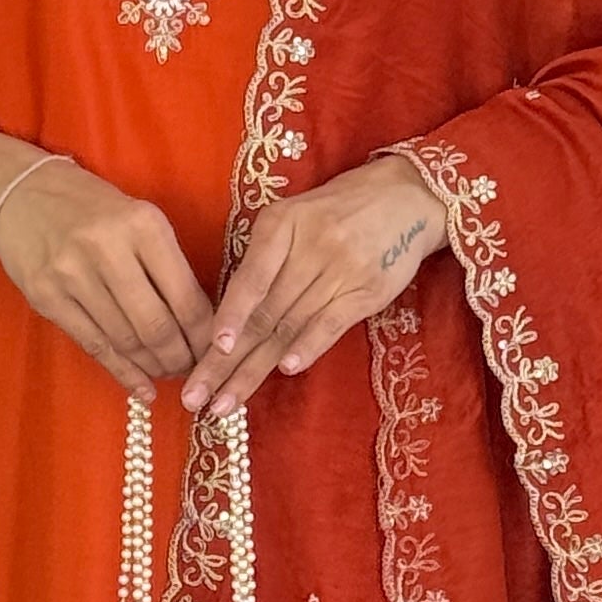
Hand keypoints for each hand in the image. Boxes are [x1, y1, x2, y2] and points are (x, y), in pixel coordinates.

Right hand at [0, 157, 214, 389]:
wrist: (23, 192)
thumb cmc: (94, 208)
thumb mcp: (140, 220)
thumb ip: (168, 265)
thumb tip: (203, 324)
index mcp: (143, 225)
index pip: (185, 296)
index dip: (204, 335)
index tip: (215, 353)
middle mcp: (107, 249)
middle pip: (156, 325)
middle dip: (181, 358)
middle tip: (192, 370)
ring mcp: (72, 274)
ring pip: (125, 340)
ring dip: (153, 366)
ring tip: (168, 372)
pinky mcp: (46, 296)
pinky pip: (94, 345)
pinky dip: (123, 372)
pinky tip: (141, 387)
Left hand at [182, 156, 449, 419]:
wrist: (405, 197)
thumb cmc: (336, 211)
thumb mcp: (293, 218)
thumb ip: (263, 259)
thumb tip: (227, 318)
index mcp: (281, 224)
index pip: (249, 280)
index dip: (229, 316)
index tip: (209, 350)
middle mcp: (309, 246)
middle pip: (263, 314)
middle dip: (225, 362)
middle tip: (197, 398)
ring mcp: (341, 269)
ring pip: (289, 327)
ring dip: (255, 369)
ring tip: (226, 403)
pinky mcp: (367, 291)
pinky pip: (331, 323)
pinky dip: (307, 347)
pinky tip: (286, 369)